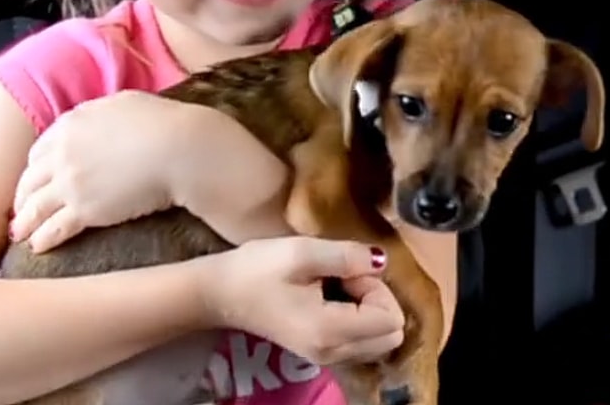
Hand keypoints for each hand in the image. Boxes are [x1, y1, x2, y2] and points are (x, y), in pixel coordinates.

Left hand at [10, 91, 200, 251]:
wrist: (177, 147)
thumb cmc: (162, 122)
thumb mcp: (124, 103)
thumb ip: (102, 112)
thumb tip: (100, 117)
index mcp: (72, 123)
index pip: (40, 149)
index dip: (36, 167)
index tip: (37, 178)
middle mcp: (63, 152)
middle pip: (30, 179)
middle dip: (23, 196)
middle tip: (21, 209)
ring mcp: (70, 182)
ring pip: (35, 206)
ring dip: (24, 222)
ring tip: (20, 235)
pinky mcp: (84, 210)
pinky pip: (54, 228)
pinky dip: (43, 239)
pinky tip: (39, 247)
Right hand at [203, 237, 404, 364]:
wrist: (220, 293)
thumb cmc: (257, 269)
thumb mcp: (301, 252)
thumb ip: (346, 256)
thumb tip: (381, 260)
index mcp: (331, 330)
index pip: (389, 318)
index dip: (376, 287)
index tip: (347, 269)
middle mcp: (335, 353)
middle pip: (390, 334)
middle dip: (377, 299)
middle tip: (344, 276)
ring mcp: (327, 357)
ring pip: (378, 339)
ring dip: (368, 308)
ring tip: (336, 284)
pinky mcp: (321, 352)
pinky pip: (361, 340)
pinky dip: (358, 317)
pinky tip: (330, 296)